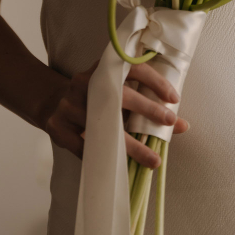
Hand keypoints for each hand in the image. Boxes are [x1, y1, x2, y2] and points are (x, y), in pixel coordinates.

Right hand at [45, 58, 188, 168]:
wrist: (52, 102)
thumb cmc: (95, 97)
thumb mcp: (116, 91)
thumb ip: (146, 102)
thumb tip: (182, 125)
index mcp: (103, 69)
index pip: (133, 68)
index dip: (155, 81)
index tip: (174, 99)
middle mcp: (85, 83)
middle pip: (119, 95)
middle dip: (147, 109)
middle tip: (170, 123)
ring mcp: (69, 105)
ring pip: (104, 126)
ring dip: (132, 145)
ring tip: (153, 159)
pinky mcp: (58, 126)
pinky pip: (84, 145)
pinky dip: (104, 156)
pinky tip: (121, 166)